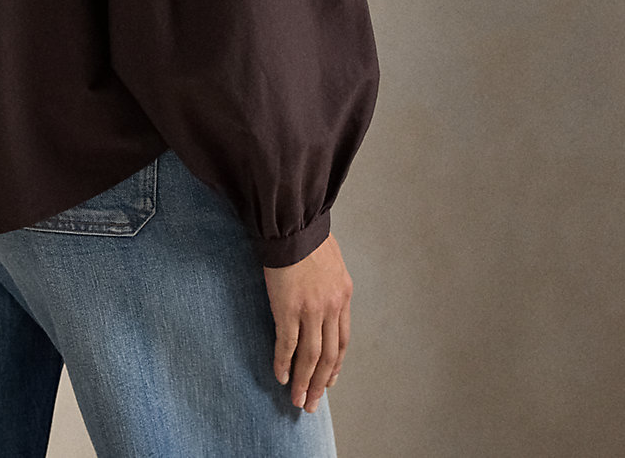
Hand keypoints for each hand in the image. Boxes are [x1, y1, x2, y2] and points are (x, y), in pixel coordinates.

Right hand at [263, 231, 352, 412]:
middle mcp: (331, 307)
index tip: (329, 380)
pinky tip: (280, 376)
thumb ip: (330, 280)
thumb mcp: (330, 257)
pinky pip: (287, 344)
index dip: (335, 365)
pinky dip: (284, 363)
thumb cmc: (306, 233)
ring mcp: (310, 310)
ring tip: (298, 400)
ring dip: (304, 381)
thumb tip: (323, 289)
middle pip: (328, 356)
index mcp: (343, 295)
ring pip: (310, 357)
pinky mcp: (288, 308)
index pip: (342, 341)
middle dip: (320, 382)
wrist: (291, 221)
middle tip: (312, 402)